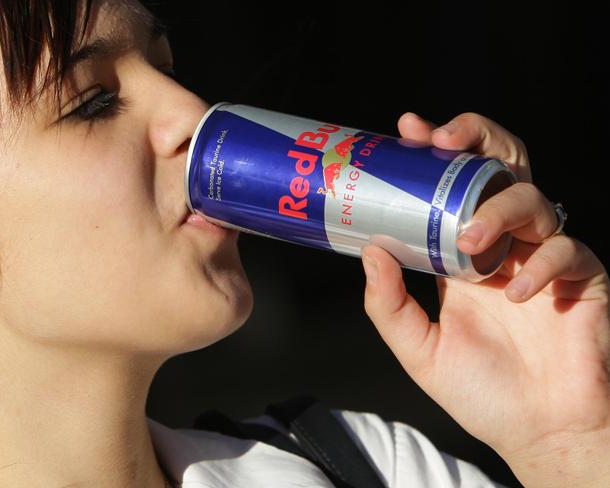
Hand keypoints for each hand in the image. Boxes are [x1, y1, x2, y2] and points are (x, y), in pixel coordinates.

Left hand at [361, 112, 609, 486]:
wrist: (538, 431)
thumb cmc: (480, 390)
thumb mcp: (419, 348)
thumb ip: (389, 305)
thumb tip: (370, 252)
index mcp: (461, 256)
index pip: (450, 189)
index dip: (434, 155)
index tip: (408, 131)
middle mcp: (501, 247)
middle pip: (499, 171)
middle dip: (477, 141)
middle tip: (444, 139)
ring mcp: (541, 258)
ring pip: (532, 200)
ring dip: (498, 210)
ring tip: (472, 242)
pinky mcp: (582, 278)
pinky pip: (568, 250)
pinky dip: (543, 264)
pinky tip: (518, 295)